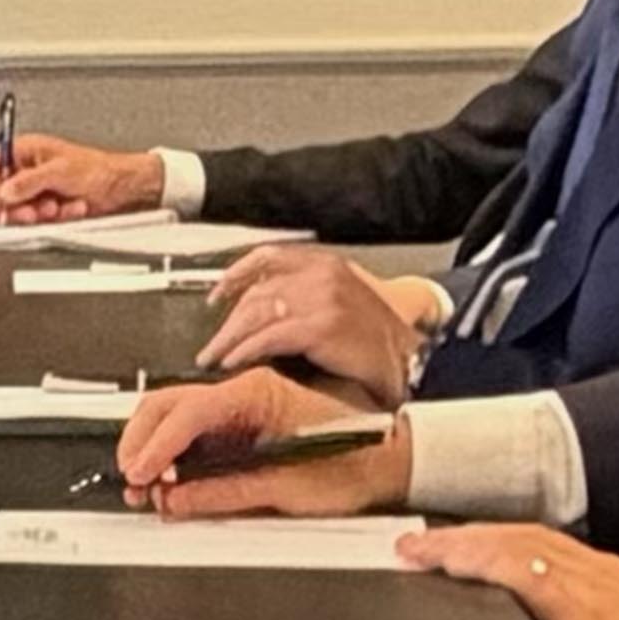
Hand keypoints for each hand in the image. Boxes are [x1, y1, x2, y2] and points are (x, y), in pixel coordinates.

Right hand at [0, 131, 162, 223]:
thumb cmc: (97, 169)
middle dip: (17, 206)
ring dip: (38, 214)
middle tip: (30, 213)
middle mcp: (26, 169)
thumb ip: (28, 181)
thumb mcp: (59, 171)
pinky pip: (36, 220)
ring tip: (56, 208)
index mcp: (25, 150)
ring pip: (18, 210)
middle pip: (0, 193)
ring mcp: (35, 189)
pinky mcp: (44, 207)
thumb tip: (4, 191)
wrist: (121, 186)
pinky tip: (69, 209)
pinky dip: (53, 219)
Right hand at [115, 369, 407, 513]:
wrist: (389, 459)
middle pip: (168, 403)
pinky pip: (192, 430)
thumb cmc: (355, 463)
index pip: (189, 412)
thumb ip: (226, 492)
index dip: (157, 446)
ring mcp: (240, 405)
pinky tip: (167, 479)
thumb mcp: (288, 487)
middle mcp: (244, 391)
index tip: (142, 475)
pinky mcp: (240, 422)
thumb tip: (178, 500)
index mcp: (258, 393)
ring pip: (173, 414)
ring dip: (151, 448)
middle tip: (133, 481)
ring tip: (145, 486)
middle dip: (140, 442)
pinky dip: (170, 453)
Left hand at [196, 245, 435, 403]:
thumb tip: (258, 312)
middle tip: (209, 346)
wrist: (410, 362)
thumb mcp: (341, 302)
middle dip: (227, 322)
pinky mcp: (321, 326)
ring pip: (257, 314)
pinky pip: (269, 337)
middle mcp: (322, 273)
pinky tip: (233, 362)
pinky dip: (245, 350)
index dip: (236, 275)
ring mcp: (323, 298)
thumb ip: (304, 296)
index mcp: (325, 263)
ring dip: (228, 340)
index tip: (214, 296)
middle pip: (257, 292)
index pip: (268, 257)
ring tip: (212, 359)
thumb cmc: (374, 340)